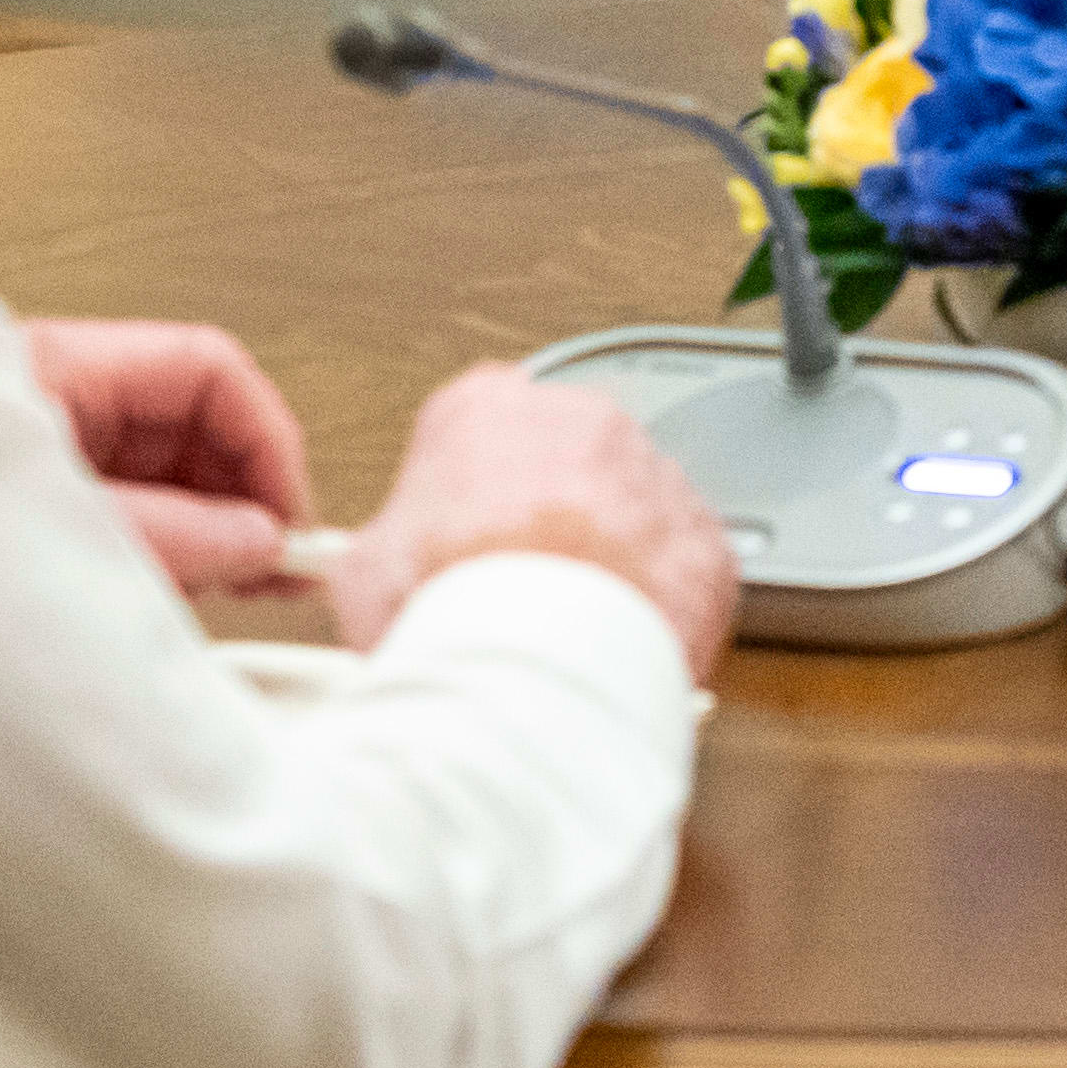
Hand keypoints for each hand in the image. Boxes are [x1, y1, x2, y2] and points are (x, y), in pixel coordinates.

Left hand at [25, 318, 316, 594]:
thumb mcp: (64, 529)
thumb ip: (170, 533)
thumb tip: (257, 539)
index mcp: (60, 368)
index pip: (205, 369)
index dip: (264, 436)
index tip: (289, 510)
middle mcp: (63, 400)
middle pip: (196, 424)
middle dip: (246, 493)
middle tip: (277, 561)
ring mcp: (55, 453)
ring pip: (173, 475)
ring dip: (213, 530)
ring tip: (234, 583)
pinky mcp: (48, 504)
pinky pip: (138, 513)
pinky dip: (172, 549)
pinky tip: (187, 586)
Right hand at [333, 363, 739, 679]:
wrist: (538, 658)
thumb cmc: (450, 602)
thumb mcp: (365, 571)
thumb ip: (379, 553)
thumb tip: (369, 578)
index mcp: (486, 410)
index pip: (481, 427)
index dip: (471, 493)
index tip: (466, 539)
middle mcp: (578, 422)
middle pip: (564, 465)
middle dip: (547, 523)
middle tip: (519, 593)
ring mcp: (649, 474)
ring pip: (631, 512)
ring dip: (609, 561)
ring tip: (570, 631)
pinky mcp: (701, 538)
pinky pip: (682, 567)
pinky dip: (660, 605)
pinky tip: (620, 645)